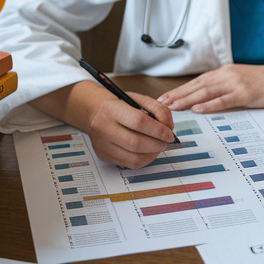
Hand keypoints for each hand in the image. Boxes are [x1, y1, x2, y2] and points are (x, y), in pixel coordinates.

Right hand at [32, 82, 175, 167]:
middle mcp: (103, 128)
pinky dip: (144, 159)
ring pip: (134, 158)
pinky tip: (148, 151)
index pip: (139, 122)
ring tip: (158, 145)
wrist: (94, 112)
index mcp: (111, 109)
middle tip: (165, 140)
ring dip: (153, 154)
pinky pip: (129, 164)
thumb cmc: (119, 105)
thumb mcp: (138, 99)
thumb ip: (158, 109)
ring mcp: (102, 144)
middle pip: (137, 143)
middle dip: (158, 144)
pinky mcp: (103, 155)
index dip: (159, 130)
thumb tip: (169, 127)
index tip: (169, 133)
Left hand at [157, 60, 263, 113]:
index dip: (180, 90)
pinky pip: (223, 100)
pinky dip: (208, 105)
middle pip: (197, 86)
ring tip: (171, 107)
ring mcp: (236, 83)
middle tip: (160, 103)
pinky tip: (197, 109)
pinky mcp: (246, 93)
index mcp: (226, 72)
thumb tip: (210, 98)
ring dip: (186, 100)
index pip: (197, 81)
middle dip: (177, 95)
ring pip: (205, 92)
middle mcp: (227, 75)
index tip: (165, 97)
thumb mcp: (244, 80)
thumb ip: (227, 87)